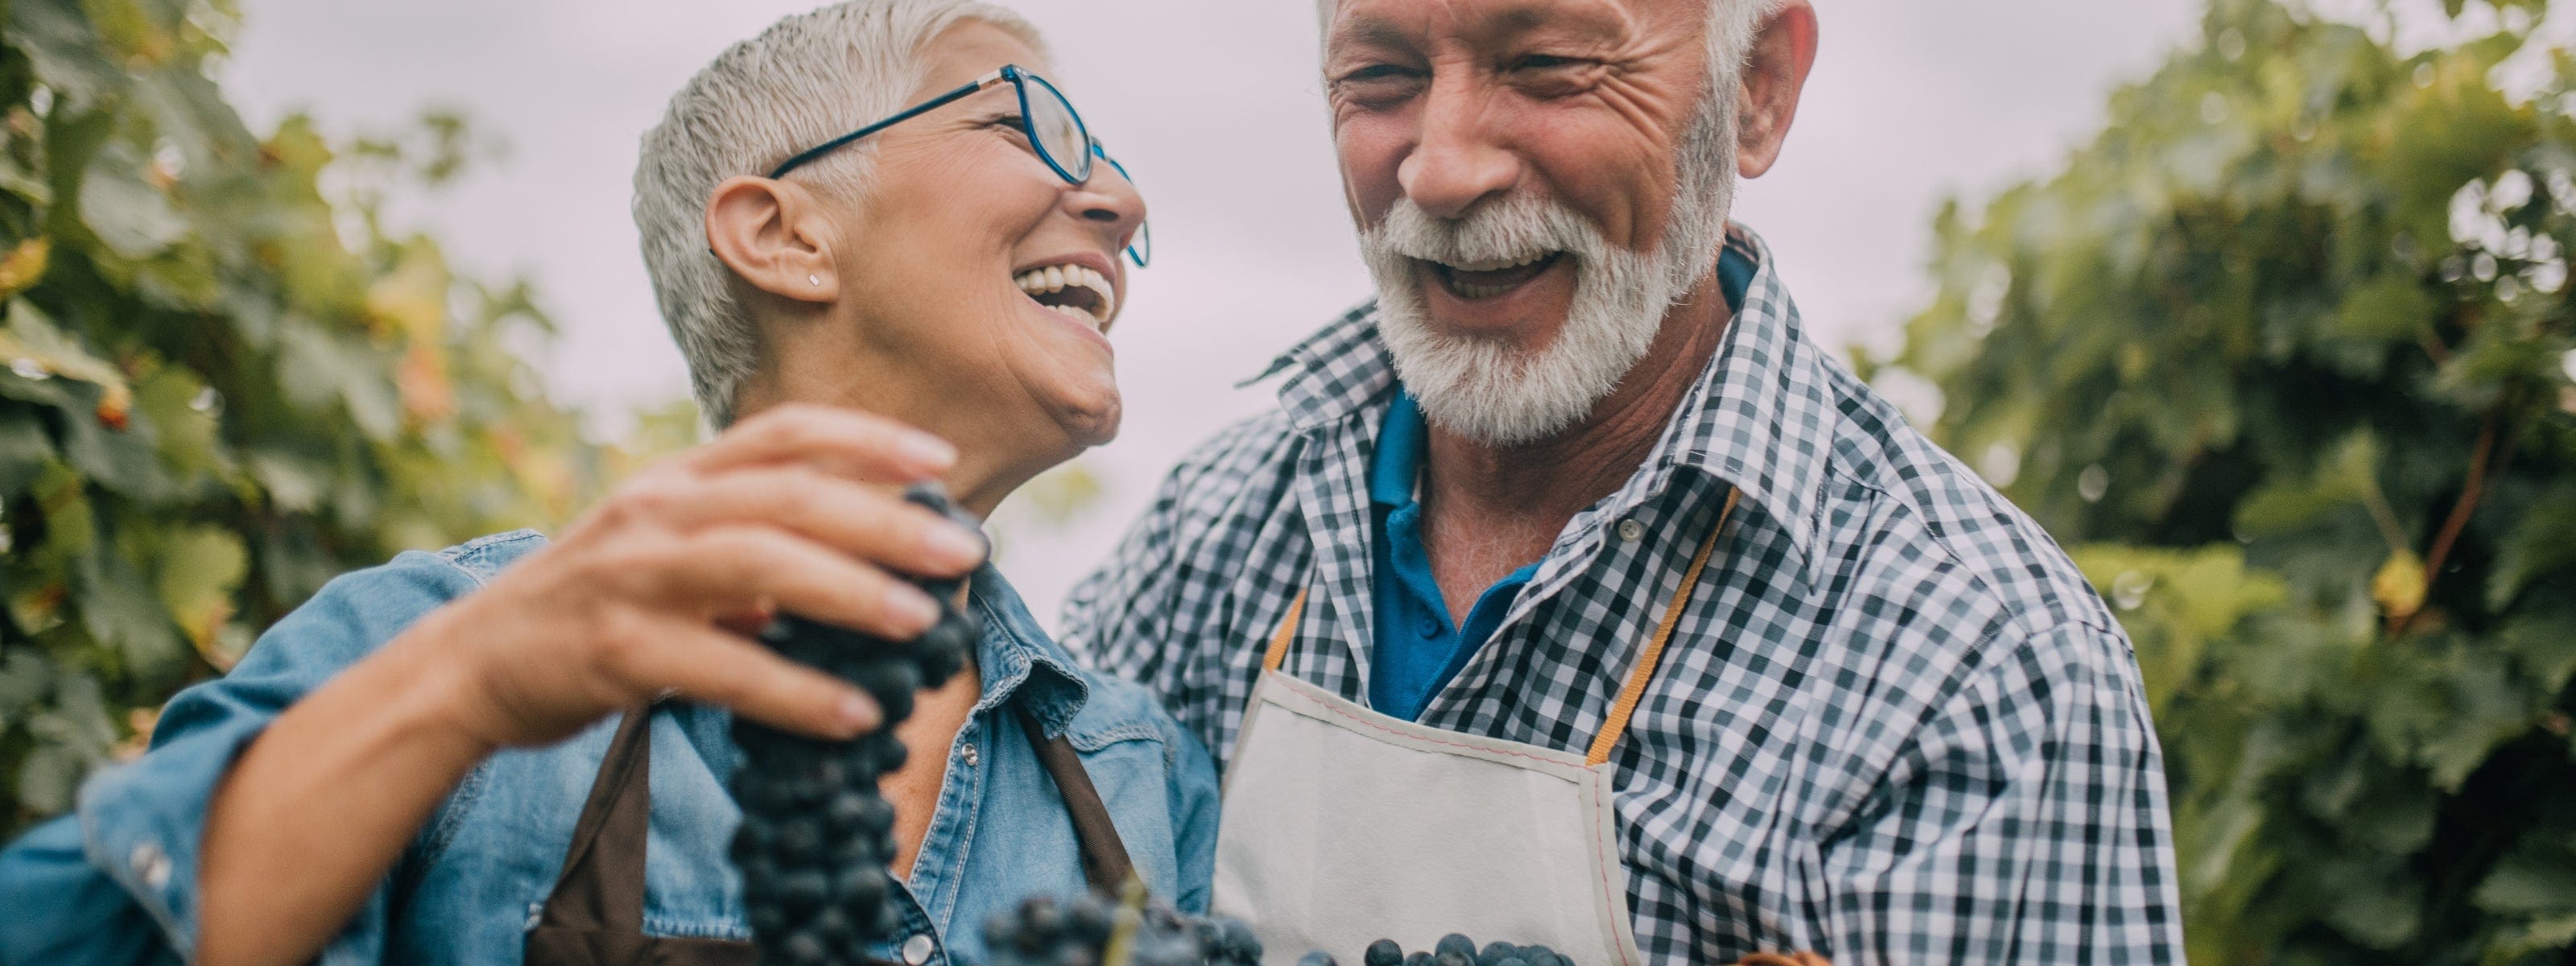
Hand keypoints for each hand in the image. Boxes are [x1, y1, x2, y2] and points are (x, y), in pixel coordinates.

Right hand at [410, 403, 987, 748]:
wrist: (471, 664)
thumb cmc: (592, 605)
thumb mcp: (666, 548)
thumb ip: (750, 542)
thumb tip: (863, 559)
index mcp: (677, 479)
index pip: (782, 434)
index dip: (866, 439)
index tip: (939, 463)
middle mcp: (656, 511)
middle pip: (787, 496)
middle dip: (884, 522)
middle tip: (962, 555)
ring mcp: (632, 576)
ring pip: (758, 566)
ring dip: (851, 595)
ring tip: (921, 626)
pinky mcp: (615, 650)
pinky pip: (724, 669)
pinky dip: (796, 693)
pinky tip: (853, 714)